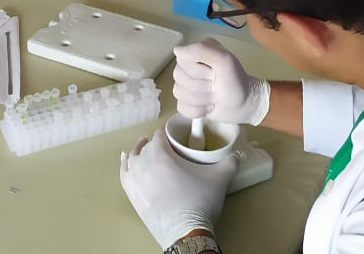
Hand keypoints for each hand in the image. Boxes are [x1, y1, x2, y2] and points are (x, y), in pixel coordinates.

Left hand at [120, 127, 236, 249]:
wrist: (185, 233)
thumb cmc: (200, 202)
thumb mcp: (219, 179)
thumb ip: (230, 162)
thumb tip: (239, 153)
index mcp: (161, 156)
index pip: (160, 134)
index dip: (168, 130)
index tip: (176, 131)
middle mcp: (144, 164)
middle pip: (147, 146)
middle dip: (157, 141)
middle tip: (169, 144)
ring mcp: (135, 180)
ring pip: (133, 158)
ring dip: (139, 150)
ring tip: (145, 147)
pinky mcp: (131, 195)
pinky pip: (124, 174)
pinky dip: (125, 165)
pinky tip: (127, 160)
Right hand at [173, 38, 270, 124]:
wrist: (243, 105)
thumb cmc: (236, 81)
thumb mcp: (225, 61)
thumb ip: (202, 51)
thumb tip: (176, 51)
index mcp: (198, 51)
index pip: (182, 59)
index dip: (198, 71)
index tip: (214, 73)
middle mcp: (189, 65)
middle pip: (178, 77)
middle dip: (201, 86)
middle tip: (216, 86)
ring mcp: (187, 83)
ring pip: (178, 93)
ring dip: (200, 99)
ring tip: (214, 97)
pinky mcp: (187, 100)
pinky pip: (181, 107)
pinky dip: (197, 110)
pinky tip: (209, 106)